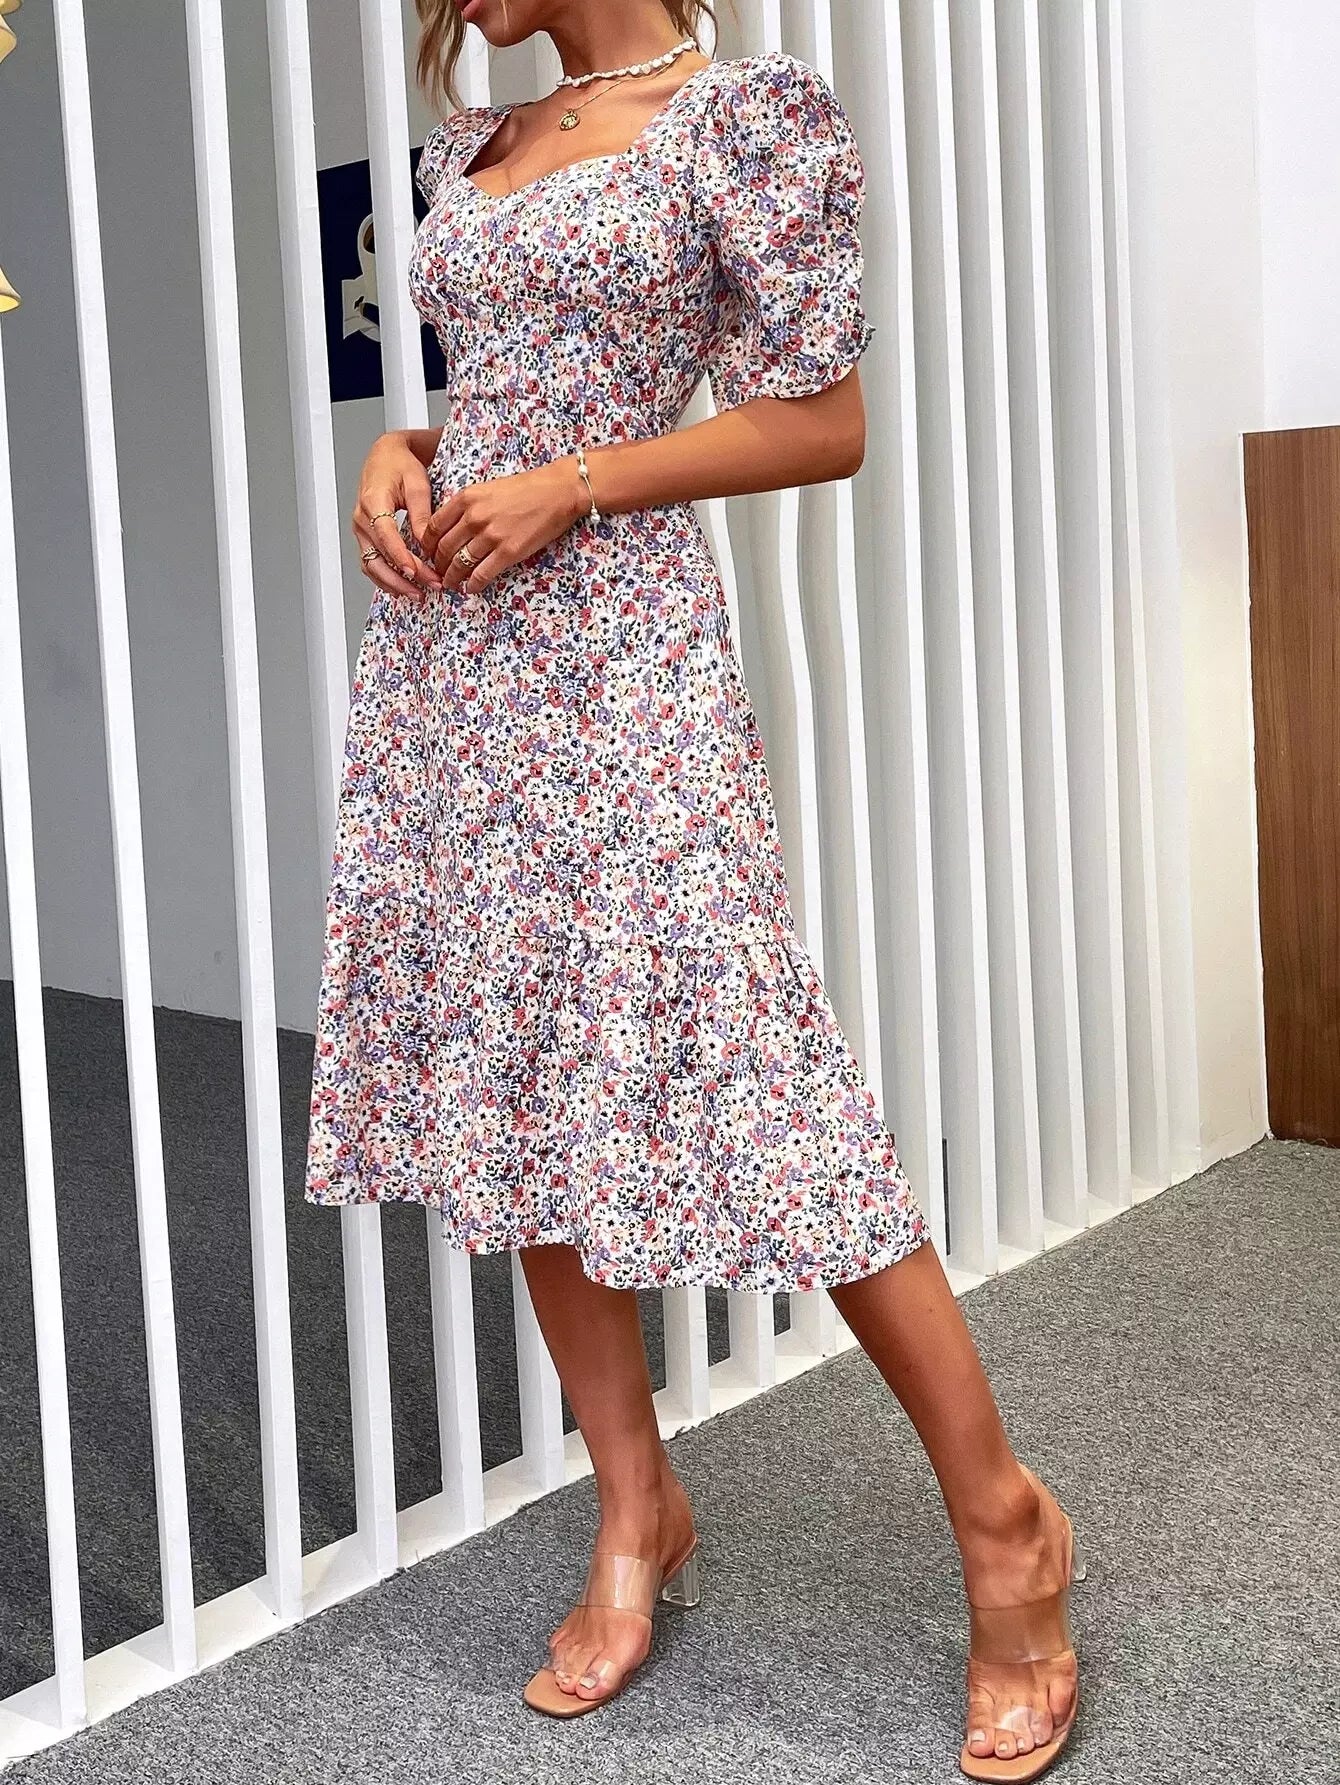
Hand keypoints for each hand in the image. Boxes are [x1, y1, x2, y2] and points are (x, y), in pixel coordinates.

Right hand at [352, 432, 444, 596]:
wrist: (386, 456)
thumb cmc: (401, 466)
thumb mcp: (417, 486)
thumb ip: (422, 516)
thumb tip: (427, 544)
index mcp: (373, 501)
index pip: (386, 536)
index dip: (401, 557)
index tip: (416, 573)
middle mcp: (362, 518)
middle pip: (377, 557)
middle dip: (402, 578)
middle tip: (427, 589)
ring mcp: (360, 529)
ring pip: (371, 565)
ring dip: (393, 583)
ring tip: (418, 594)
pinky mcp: (364, 536)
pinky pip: (370, 563)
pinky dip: (385, 578)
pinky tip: (402, 588)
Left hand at [420, 456, 590, 593]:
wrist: (557, 492)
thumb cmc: (526, 488)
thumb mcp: (487, 488)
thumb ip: (468, 505)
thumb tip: (454, 526)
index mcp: (466, 498)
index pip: (434, 526)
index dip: (427, 544)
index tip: (428, 552)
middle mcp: (474, 517)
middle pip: (444, 548)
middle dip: (438, 564)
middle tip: (438, 571)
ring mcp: (491, 536)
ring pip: (460, 564)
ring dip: (452, 577)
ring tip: (451, 583)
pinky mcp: (508, 552)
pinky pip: (482, 574)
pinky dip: (473, 585)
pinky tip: (470, 588)